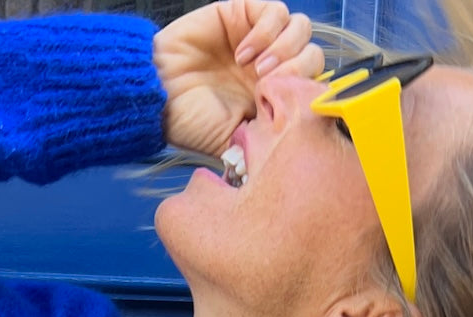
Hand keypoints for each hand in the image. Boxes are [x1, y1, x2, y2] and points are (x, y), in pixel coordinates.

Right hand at [153, 0, 323, 156]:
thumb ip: (265, 143)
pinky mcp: (242, 14)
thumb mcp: (235, 144)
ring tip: (256, 68)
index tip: (283, 108)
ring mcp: (259, 38)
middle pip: (313, 56)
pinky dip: (266, 32)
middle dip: (296, 72)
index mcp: (274, 96)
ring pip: (301, 30)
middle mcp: (271, 66)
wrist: (158, 96)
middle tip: (267, 86)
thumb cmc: (190, 122)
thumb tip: (292, 147)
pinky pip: (275, 11)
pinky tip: (243, 52)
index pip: (312, 85)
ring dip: (284, 50)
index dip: (305, 93)